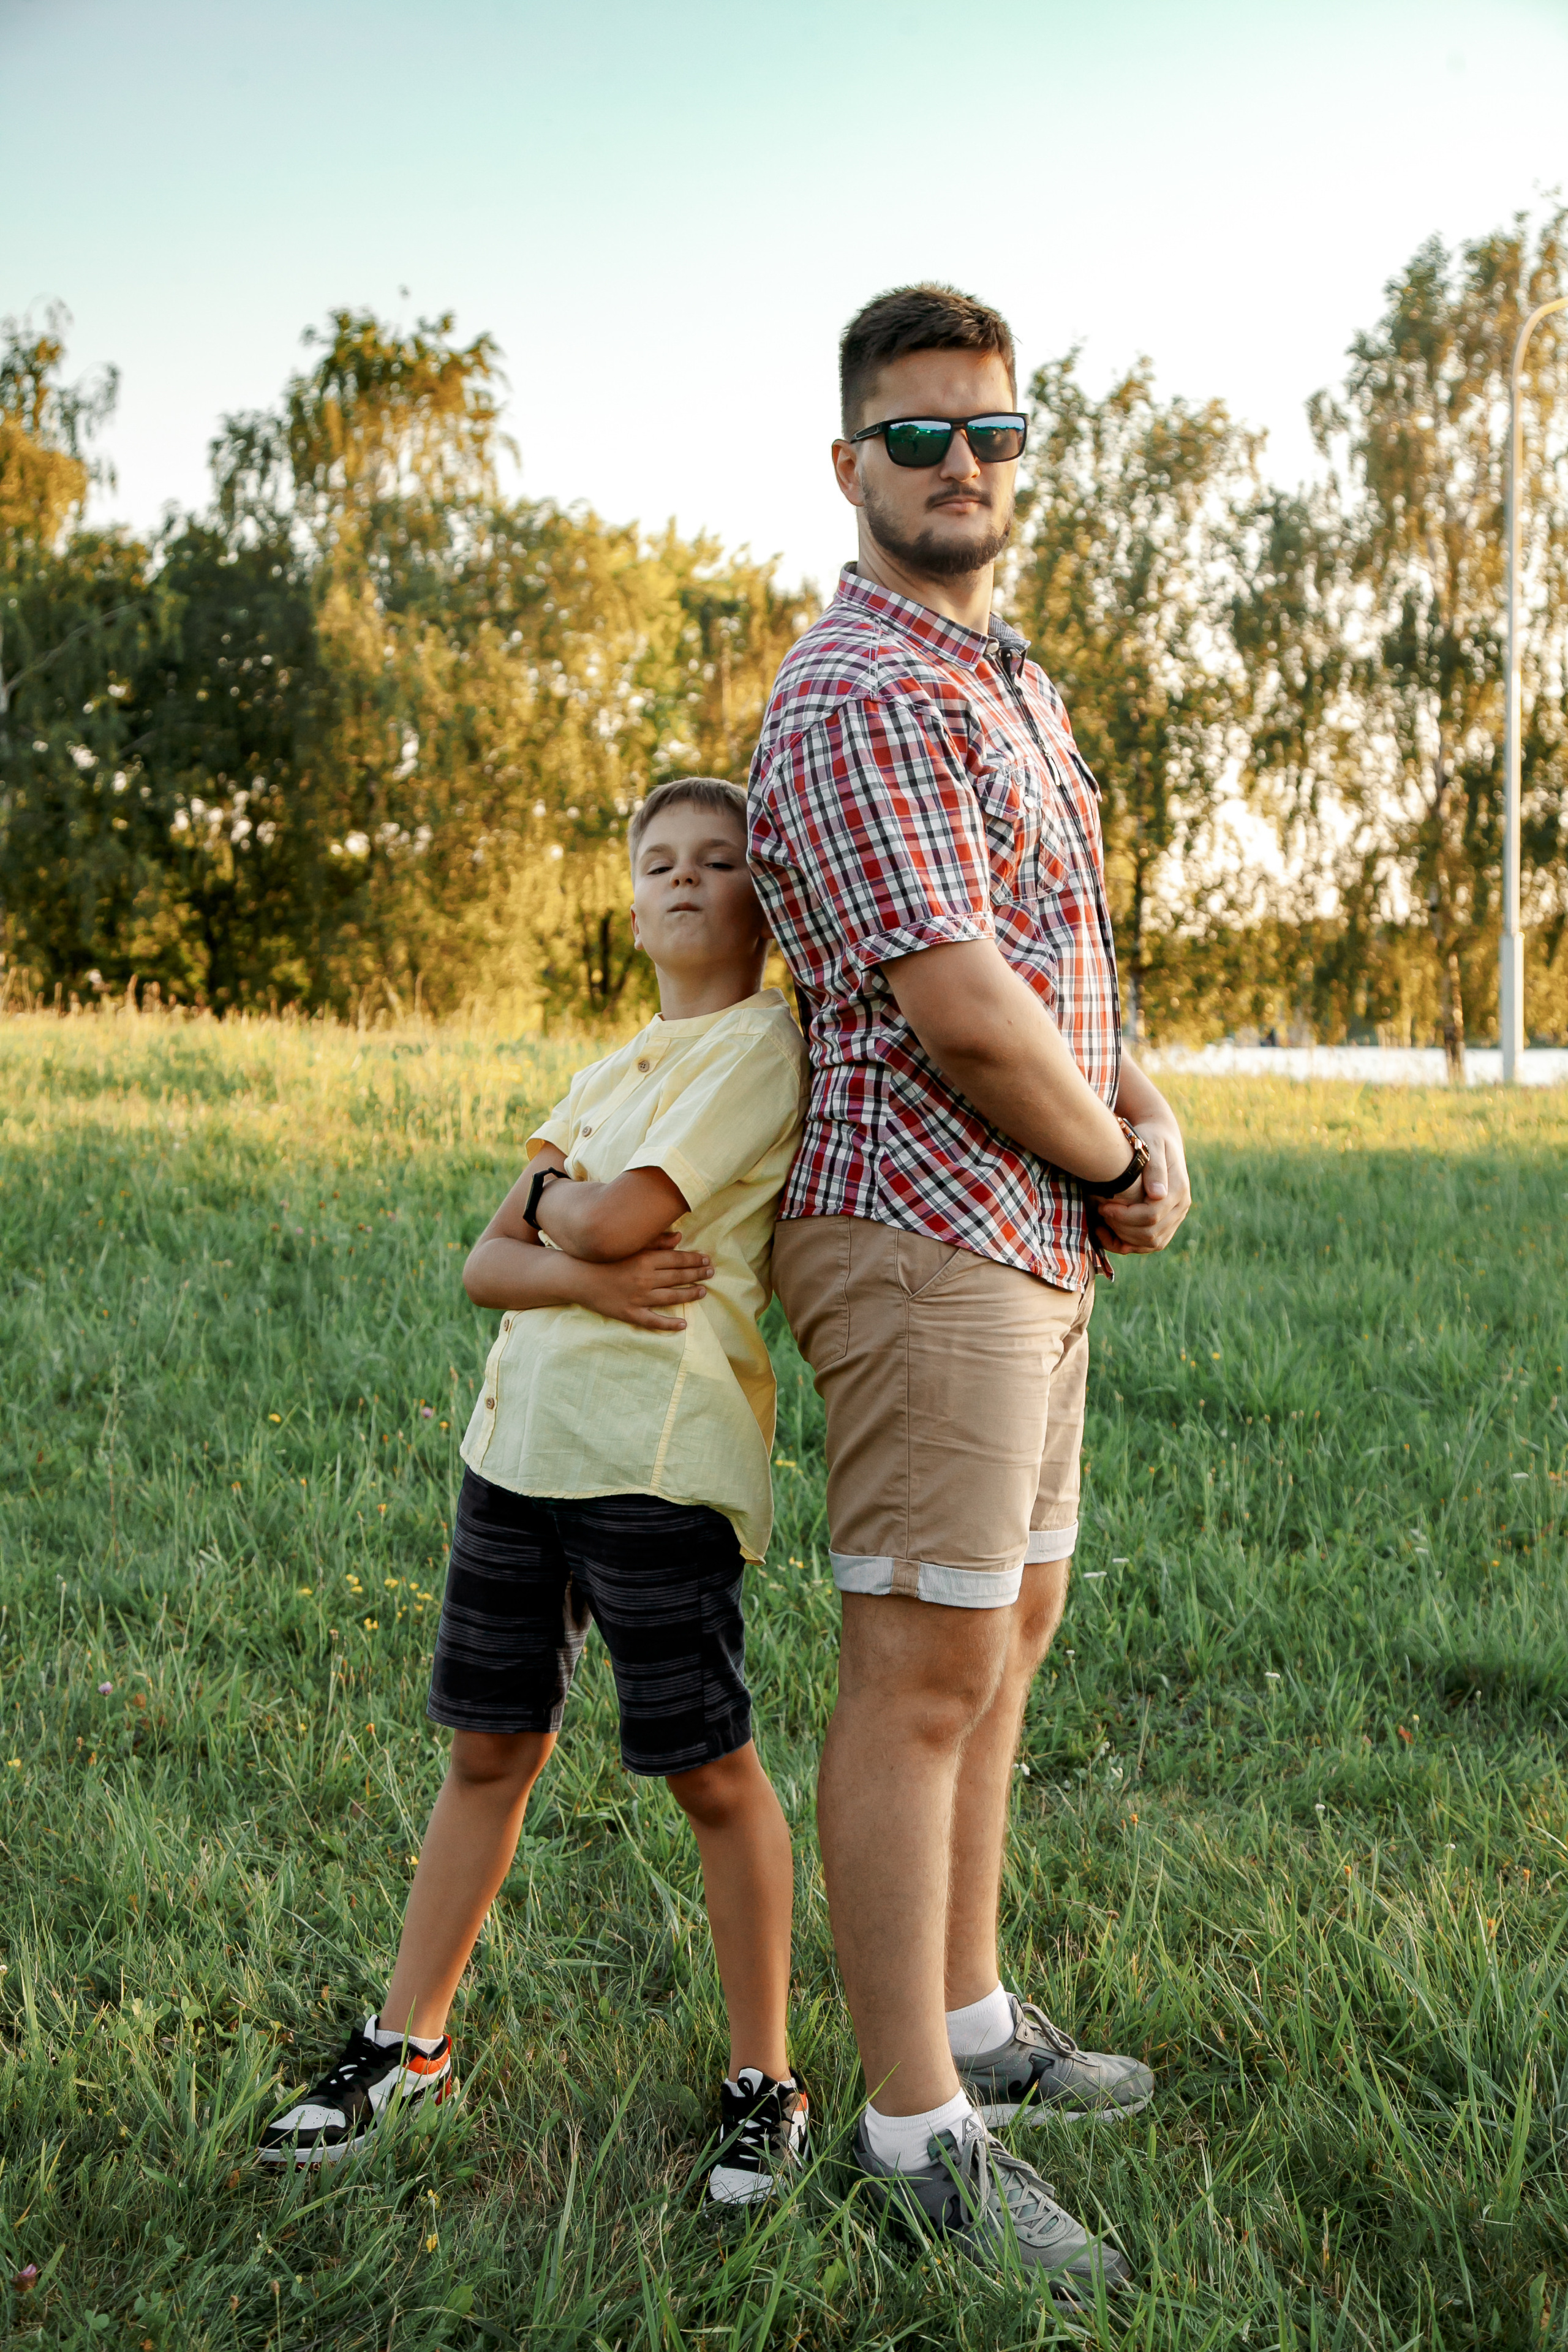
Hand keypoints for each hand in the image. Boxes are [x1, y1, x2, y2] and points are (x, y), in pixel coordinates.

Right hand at [577, 1233, 713, 1330]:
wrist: (578, 1277)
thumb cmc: (604, 1258)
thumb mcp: (629, 1245)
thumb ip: (655, 1241)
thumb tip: (679, 1237)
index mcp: (645, 1259)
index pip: (677, 1259)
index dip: (695, 1260)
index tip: (707, 1259)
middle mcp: (645, 1279)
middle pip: (678, 1277)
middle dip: (698, 1274)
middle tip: (711, 1273)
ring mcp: (638, 1298)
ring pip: (671, 1298)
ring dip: (689, 1294)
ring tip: (703, 1291)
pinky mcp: (630, 1313)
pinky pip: (653, 1321)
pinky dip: (669, 1324)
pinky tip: (683, 1324)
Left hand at [1094, 1123, 1190, 1255]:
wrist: (1161, 1140)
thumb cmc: (1152, 1139)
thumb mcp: (1152, 1145)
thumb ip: (1155, 1168)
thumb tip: (1158, 1195)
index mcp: (1179, 1189)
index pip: (1152, 1214)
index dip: (1125, 1215)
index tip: (1103, 1206)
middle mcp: (1181, 1206)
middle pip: (1151, 1233)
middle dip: (1121, 1227)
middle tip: (1100, 1212)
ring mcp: (1175, 1217)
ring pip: (1152, 1243)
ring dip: (1124, 1239)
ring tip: (1102, 1223)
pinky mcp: (1167, 1223)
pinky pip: (1150, 1244)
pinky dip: (1128, 1244)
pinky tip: (1107, 1234)